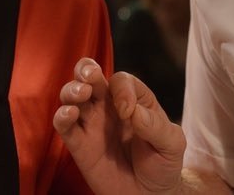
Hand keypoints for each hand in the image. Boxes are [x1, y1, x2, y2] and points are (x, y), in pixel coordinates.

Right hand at [54, 58, 186, 193]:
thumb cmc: (163, 164)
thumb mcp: (172, 144)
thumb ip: (156, 126)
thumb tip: (134, 113)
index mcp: (132, 99)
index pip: (121, 81)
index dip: (122, 90)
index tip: (128, 113)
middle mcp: (108, 106)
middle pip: (89, 75)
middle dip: (87, 69)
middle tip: (90, 76)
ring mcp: (92, 124)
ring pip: (72, 95)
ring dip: (72, 89)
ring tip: (81, 94)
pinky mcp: (79, 145)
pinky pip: (64, 126)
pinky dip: (62, 116)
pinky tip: (69, 114)